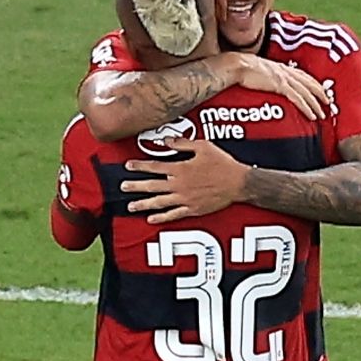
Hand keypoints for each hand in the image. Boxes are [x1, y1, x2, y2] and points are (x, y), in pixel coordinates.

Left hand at [123, 138, 250, 222]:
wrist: (238, 183)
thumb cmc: (222, 163)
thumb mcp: (203, 146)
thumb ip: (183, 144)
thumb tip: (166, 141)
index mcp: (180, 168)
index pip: (155, 167)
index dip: (140, 166)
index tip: (128, 165)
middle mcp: (179, 185)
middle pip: (152, 186)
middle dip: (135, 186)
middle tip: (122, 186)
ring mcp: (185, 199)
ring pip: (159, 202)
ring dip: (143, 204)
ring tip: (131, 206)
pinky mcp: (192, 209)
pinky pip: (173, 215)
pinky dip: (161, 217)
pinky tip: (151, 219)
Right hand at [225, 53, 331, 120]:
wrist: (236, 65)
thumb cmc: (240, 68)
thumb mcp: (256, 71)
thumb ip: (263, 76)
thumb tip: (261, 83)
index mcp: (280, 67)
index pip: (302, 75)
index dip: (312, 83)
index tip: (319, 90)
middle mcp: (286, 71)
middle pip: (309, 83)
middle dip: (320, 93)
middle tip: (328, 103)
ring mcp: (284, 78)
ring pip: (307, 92)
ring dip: (316, 104)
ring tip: (322, 114)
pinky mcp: (281, 85)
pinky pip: (298, 99)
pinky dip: (307, 108)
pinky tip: (312, 116)